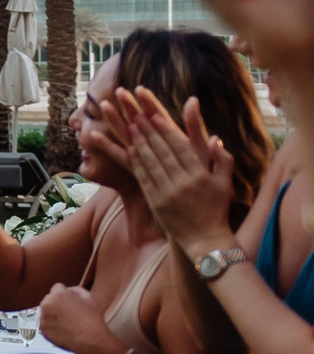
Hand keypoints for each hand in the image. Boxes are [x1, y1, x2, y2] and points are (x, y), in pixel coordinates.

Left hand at [37, 283, 112, 353]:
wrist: (89, 339)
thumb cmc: (91, 318)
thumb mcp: (89, 297)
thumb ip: (76, 289)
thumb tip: (68, 290)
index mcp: (58, 294)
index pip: (57, 287)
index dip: (65, 293)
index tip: (70, 300)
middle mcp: (47, 304)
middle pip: (49, 299)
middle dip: (57, 302)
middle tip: (69, 311)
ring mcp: (43, 317)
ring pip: (46, 311)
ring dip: (53, 313)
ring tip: (67, 321)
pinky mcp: (43, 329)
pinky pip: (45, 323)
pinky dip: (51, 324)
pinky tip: (63, 328)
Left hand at [105, 86, 238, 257]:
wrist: (205, 239)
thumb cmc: (216, 209)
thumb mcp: (225, 184)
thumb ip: (223, 160)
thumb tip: (216, 138)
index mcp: (200, 175)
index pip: (180, 147)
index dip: (166, 130)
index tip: (155, 115)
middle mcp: (183, 182)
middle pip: (162, 151)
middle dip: (148, 131)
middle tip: (136, 114)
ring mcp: (168, 192)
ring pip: (151, 163)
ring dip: (139, 143)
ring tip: (130, 126)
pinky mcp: (156, 202)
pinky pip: (144, 179)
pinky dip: (136, 163)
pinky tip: (129, 150)